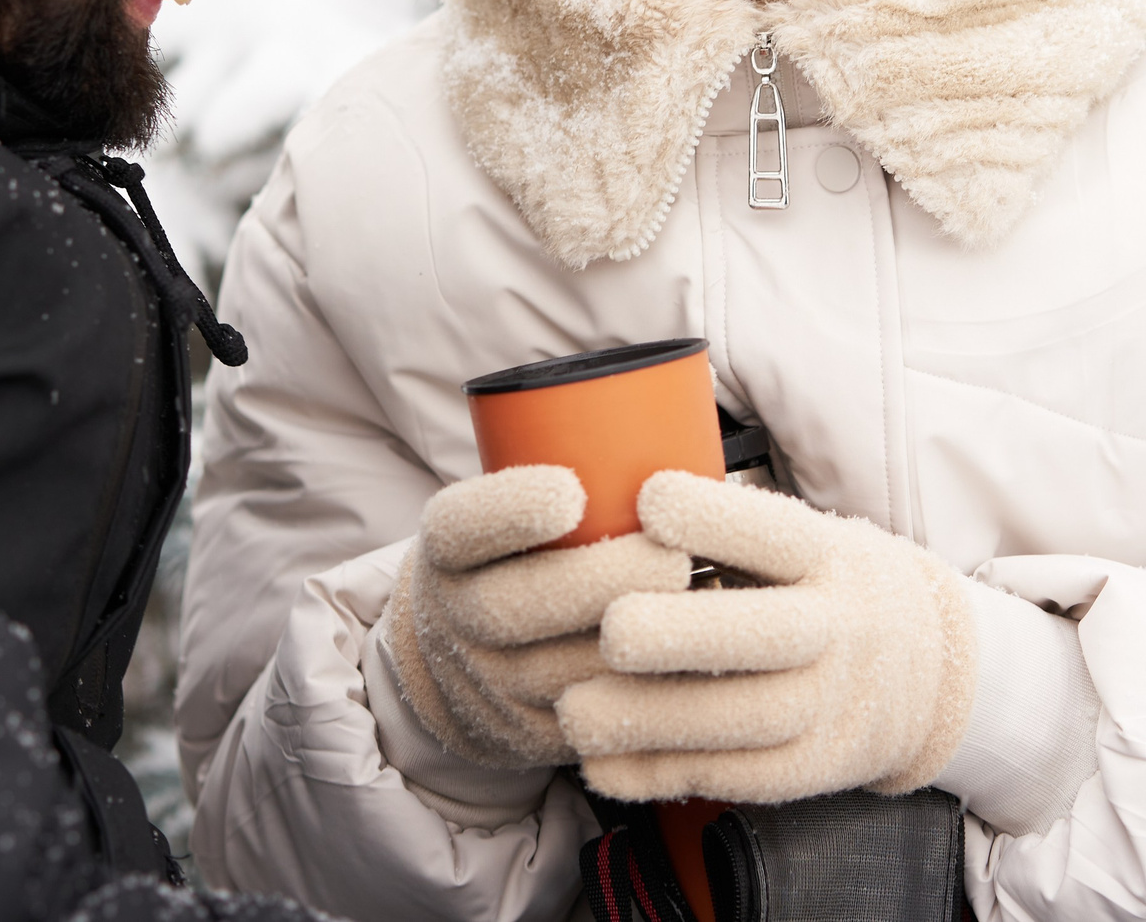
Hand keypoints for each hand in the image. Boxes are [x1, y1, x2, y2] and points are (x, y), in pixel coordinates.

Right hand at [381, 465, 691, 768]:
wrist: (451, 663)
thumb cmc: (513, 559)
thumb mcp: (502, 515)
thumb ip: (560, 475)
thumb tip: (672, 412)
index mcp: (448, 548)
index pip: (462, 527)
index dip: (510, 511)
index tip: (571, 491)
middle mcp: (455, 616)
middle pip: (515, 605)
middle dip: (597, 581)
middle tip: (669, 557)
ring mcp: (490, 682)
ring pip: (558, 671)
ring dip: (630, 645)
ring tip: (697, 611)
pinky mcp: (530, 734)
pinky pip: (589, 722)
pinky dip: (641, 696)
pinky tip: (690, 669)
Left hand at [557, 470, 977, 802]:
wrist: (932, 673)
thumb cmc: (830, 586)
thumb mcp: (808, 537)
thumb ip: (730, 530)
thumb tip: (619, 497)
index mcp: (829, 555)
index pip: (774, 533)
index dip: (712, 517)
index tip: (646, 500)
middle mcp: (839, 627)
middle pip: (766, 634)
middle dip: (684, 633)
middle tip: (611, 629)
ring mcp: (832, 703)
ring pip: (744, 718)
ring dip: (654, 719)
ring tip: (576, 709)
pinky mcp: (813, 766)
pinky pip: (736, 777)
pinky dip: (663, 773)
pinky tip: (603, 762)